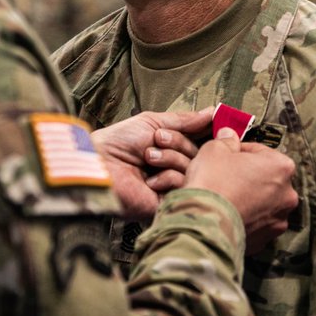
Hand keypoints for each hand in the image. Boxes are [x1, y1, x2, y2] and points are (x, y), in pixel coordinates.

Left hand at [92, 110, 213, 220]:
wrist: (101, 165)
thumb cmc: (118, 143)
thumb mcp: (152, 122)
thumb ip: (183, 120)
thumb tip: (211, 112)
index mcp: (171, 149)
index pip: (199, 140)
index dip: (205, 132)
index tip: (214, 122)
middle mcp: (174, 167)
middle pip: (199, 154)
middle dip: (177, 142)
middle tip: (157, 140)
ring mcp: (173, 187)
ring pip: (193, 169)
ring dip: (170, 159)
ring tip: (148, 158)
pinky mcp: (169, 203)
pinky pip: (184, 186)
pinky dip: (167, 178)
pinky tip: (150, 181)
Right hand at [185, 128, 297, 253]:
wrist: (204, 225)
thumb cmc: (213, 182)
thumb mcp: (215, 149)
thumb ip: (226, 140)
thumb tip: (229, 136)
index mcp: (282, 167)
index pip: (260, 151)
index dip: (239, 151)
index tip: (225, 156)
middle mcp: (288, 195)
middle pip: (266, 178)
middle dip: (248, 176)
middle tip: (224, 176)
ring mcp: (278, 221)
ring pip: (263, 203)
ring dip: (248, 198)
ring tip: (225, 198)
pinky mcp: (266, 241)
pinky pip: (256, 224)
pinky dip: (245, 218)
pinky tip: (227, 215)